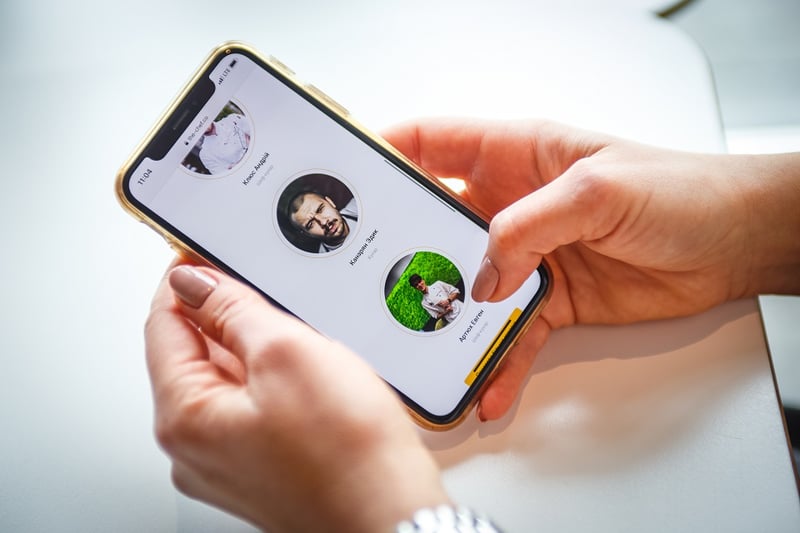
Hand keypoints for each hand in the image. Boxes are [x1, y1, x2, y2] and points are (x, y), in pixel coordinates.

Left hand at [145, 262, 448, 531]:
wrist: (393, 516)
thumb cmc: (348, 454)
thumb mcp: (286, 352)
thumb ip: (231, 309)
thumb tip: (194, 281)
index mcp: (184, 419)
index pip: (163, 325)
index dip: (187, 280)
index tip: (210, 253)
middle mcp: (196, 448)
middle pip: (195, 354)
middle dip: (228, 314)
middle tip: (271, 289)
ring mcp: (230, 462)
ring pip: (230, 380)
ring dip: (258, 347)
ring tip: (303, 336)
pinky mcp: (264, 466)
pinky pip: (255, 406)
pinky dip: (275, 379)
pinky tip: (313, 372)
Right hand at [383, 118, 799, 420]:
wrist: (732, 242)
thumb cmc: (676, 190)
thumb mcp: (595, 190)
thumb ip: (528, 228)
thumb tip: (483, 278)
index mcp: (515, 154)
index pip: (432, 143)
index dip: (386, 157)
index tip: (349, 187)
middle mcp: (511, 204)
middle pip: (437, 224)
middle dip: (405, 251)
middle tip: (371, 281)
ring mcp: (528, 255)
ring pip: (470, 288)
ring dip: (448, 317)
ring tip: (421, 347)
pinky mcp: (551, 300)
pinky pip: (511, 335)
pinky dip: (498, 362)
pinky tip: (487, 388)